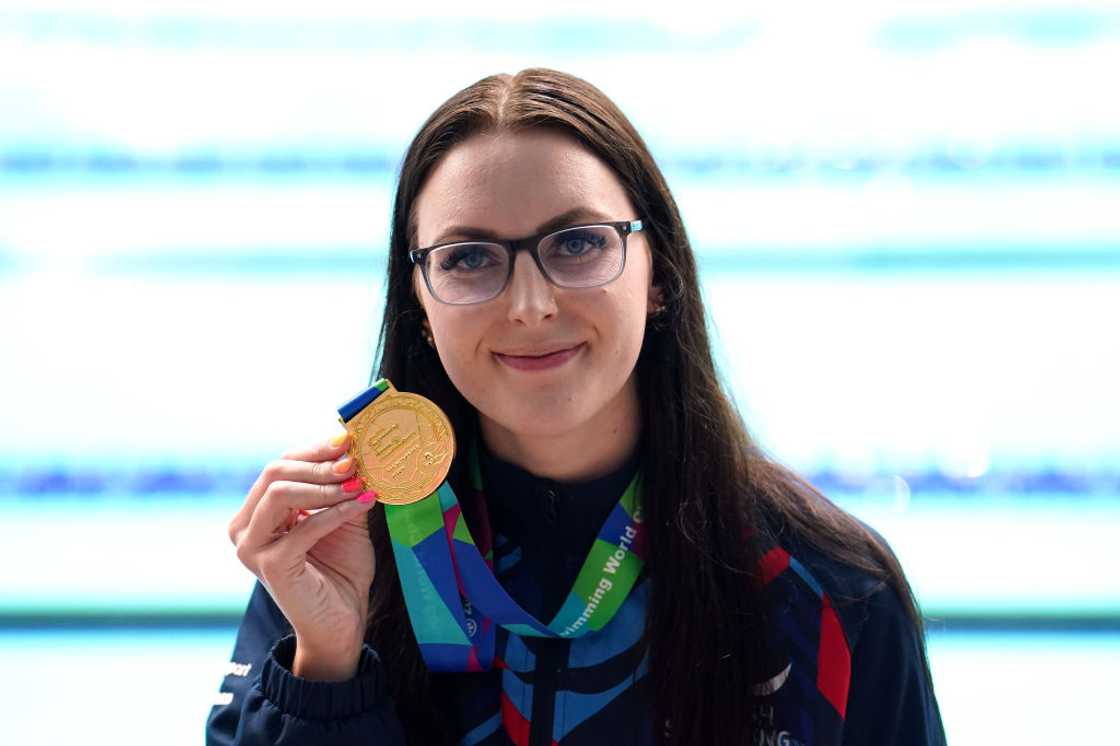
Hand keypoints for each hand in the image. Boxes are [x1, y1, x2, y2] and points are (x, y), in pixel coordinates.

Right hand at [228, 431, 377, 678]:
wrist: (341, 621)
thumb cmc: (340, 569)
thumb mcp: (342, 516)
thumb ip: (341, 486)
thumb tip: (354, 447)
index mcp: (256, 512)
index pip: (280, 466)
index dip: (314, 451)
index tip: (348, 441)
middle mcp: (244, 528)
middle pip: (275, 473)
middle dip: (319, 464)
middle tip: (356, 461)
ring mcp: (252, 548)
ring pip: (280, 493)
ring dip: (325, 485)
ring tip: (359, 483)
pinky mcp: (270, 566)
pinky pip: (305, 526)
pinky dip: (337, 511)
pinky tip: (363, 502)